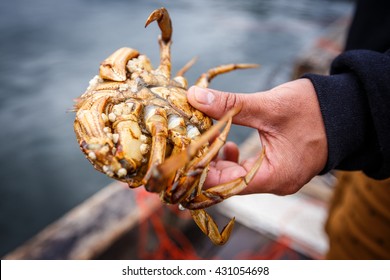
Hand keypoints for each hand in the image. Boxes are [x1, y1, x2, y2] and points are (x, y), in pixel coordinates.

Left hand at [187, 78, 327, 194]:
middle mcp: (274, 183)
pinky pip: (246, 170)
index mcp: (274, 177)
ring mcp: (275, 177)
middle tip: (187, 142)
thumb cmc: (313, 110)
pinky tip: (225, 142)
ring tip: (203, 138)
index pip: (225, 185)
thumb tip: (195, 97)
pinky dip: (231, 158)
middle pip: (227, 183)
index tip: (182, 152)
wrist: (345, 112)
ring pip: (235, 176)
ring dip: (216, 159)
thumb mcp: (269, 106)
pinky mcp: (275, 167)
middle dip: (204, 163)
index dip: (200, 171)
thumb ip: (230, 104)